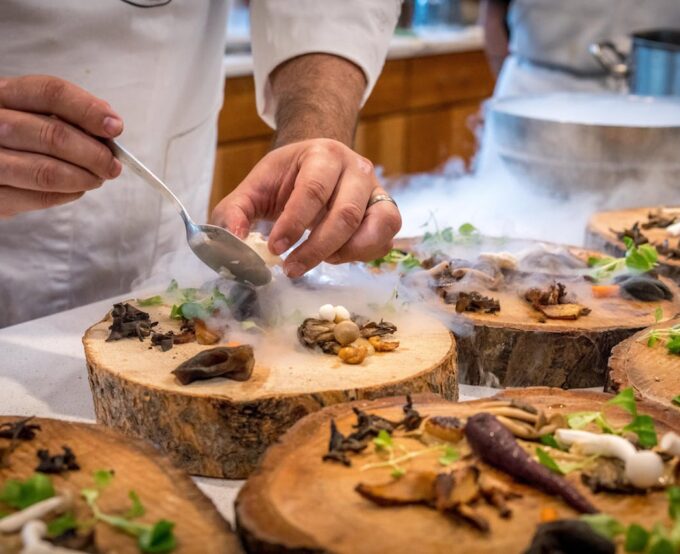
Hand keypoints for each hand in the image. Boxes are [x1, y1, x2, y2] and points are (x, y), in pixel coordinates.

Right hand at [0, 75, 122, 217]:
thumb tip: (108, 127)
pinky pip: (38, 196)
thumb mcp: (33, 115)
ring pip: (46, 171)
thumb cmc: (16, 138)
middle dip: (94, 154)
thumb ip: (67, 116)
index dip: (88, 110)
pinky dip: (68, 193)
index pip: (51, 93)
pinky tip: (77, 188)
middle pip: (53, 135)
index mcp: (4, 94)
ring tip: (98, 178)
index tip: (115, 126)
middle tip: (112, 165)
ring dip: (84, 178)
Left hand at [211, 138, 401, 277]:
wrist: (318, 164)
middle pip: (345, 214)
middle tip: (291, 269)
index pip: (312, 190)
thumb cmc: (286, 178)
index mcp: (323, 155)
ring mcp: (377, 190)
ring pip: (375, 227)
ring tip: (319, 260)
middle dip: (316, 248)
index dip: (294, 223)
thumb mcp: (255, 187)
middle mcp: (356, 169)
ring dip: (345, 253)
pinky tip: (336, 256)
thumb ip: (235, 212)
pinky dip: (362, 255)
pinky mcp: (386, 211)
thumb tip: (233, 241)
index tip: (275, 249)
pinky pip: (385, 240)